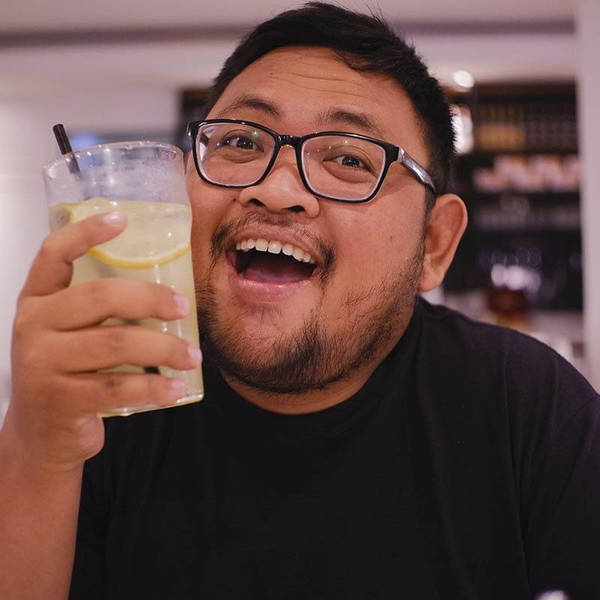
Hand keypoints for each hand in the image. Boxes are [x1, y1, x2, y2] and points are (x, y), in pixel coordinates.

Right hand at [5, 210, 200, 471]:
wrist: (40, 436)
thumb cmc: (67, 375)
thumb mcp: (70, 335)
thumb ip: (99, 312)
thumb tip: (168, 292)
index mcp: (37, 300)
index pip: (53, 254)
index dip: (86, 233)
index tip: (122, 218)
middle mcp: (33, 325)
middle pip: (101, 296)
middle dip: (152, 299)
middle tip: (184, 308)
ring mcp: (42, 363)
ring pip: (117, 343)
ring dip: (165, 348)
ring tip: (193, 356)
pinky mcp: (59, 399)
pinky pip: (119, 387)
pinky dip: (155, 387)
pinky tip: (176, 388)